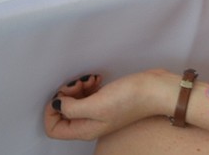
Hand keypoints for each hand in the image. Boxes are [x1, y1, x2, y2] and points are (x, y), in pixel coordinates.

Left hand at [44, 69, 174, 140]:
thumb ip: (71, 108)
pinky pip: (87, 94)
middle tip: (80, 84)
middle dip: (67, 94)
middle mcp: (89, 122)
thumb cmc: (130, 99)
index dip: (52, 111)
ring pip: (74, 101)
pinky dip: (88, 84)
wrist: (156, 90)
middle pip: (63, 112)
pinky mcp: (106, 99)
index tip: (63, 96)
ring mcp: (98, 111)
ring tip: (92, 79)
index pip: (53, 128)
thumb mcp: (96, 105)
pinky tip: (98, 78)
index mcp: (85, 129)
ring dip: (78, 87)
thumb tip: (57, 104)